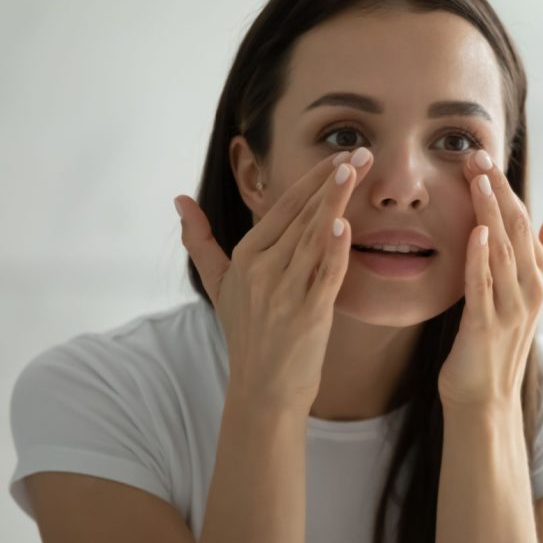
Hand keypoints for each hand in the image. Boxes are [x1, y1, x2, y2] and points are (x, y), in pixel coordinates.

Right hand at [175, 149, 373, 411]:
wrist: (263, 390)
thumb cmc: (247, 334)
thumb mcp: (219, 284)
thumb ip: (200, 241)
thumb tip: (179, 200)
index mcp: (247, 256)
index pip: (284, 207)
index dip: (313, 179)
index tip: (340, 154)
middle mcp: (263, 269)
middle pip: (302, 216)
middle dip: (333, 181)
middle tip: (363, 151)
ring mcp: (284, 292)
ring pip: (313, 238)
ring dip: (335, 202)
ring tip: (355, 170)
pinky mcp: (307, 315)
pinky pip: (323, 276)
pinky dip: (333, 251)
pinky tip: (343, 225)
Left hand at [437, 149, 542, 409]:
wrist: (484, 398)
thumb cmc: (497, 341)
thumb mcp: (525, 290)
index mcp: (537, 276)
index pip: (523, 221)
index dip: (505, 187)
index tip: (484, 156)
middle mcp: (530, 289)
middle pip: (515, 230)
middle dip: (497, 190)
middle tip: (476, 156)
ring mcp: (511, 308)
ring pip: (502, 251)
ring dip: (489, 214)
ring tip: (477, 180)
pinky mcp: (487, 327)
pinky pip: (484, 286)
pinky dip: (481, 258)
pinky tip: (475, 232)